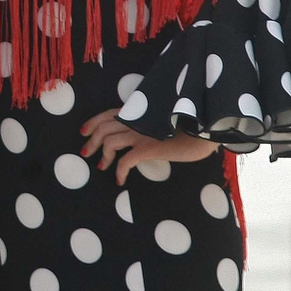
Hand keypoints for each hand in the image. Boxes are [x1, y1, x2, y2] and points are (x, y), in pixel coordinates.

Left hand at [81, 107, 219, 184]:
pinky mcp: (148, 148)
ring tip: (102, 167)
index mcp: (139, 111)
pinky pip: (124, 161)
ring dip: (103, 156)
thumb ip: (148, 123)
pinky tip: (120, 180)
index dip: (93, 122)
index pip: (108, 113)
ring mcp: (141, 133)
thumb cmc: (190, 127)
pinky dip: (119, 171)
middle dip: (91, 141)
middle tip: (86, 152)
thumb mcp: (164, 120)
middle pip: (103, 128)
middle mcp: (137, 120)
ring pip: (109, 142)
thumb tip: (137, 134)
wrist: (206, 132)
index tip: (84, 131)